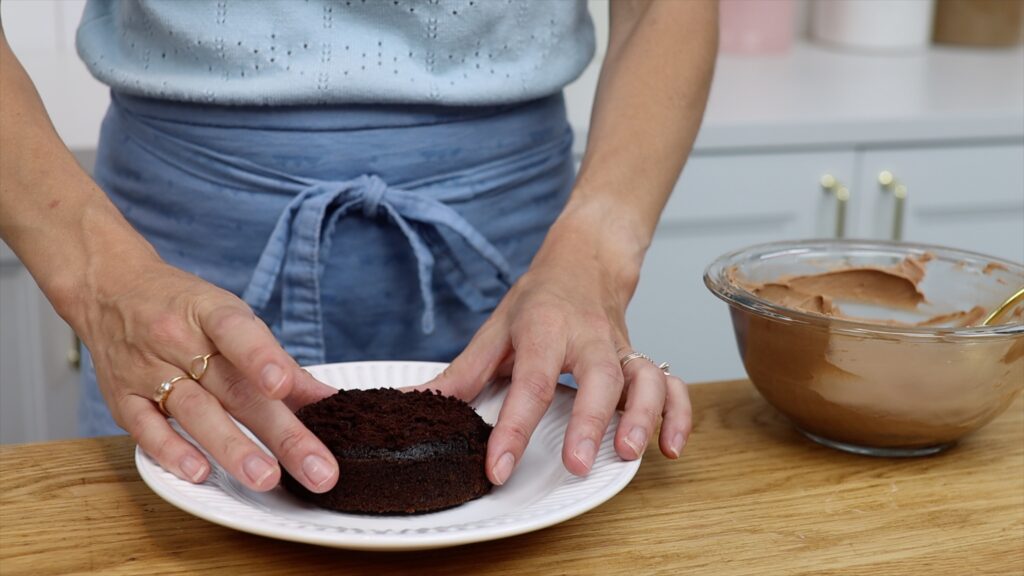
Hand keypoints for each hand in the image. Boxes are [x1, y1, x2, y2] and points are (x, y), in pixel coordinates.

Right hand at [72, 254, 338, 492]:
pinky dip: (173, 451)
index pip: (237, 332)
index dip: (262, 359)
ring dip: (233, 448)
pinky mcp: (123, 399)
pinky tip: (200, 473)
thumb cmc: (184, 309)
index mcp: (211, 314)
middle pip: (234, 389)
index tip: (284, 387)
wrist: (108, 289)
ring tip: (267, 479)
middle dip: (281, 433)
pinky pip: (146, 429)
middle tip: (316, 468)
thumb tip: (327, 399)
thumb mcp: (231, 318)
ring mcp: (148, 371)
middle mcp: (179, 341)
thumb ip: (278, 361)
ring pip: (195, 412)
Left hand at [423, 210, 691, 484]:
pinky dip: (678, 415)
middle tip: (577, 465)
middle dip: (591, 422)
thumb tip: (416, 405)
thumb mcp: (495, 330)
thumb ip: (461, 374)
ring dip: (643, 415)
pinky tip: (670, 447)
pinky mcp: (641, 360)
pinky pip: (672, 385)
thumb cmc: (539, 300)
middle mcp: (588, 339)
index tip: (499, 466)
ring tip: (629, 454)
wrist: (585, 261)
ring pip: (645, 379)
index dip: (513, 428)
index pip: (529, 383)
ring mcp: (620, 350)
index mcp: (544, 331)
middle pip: (599, 378)